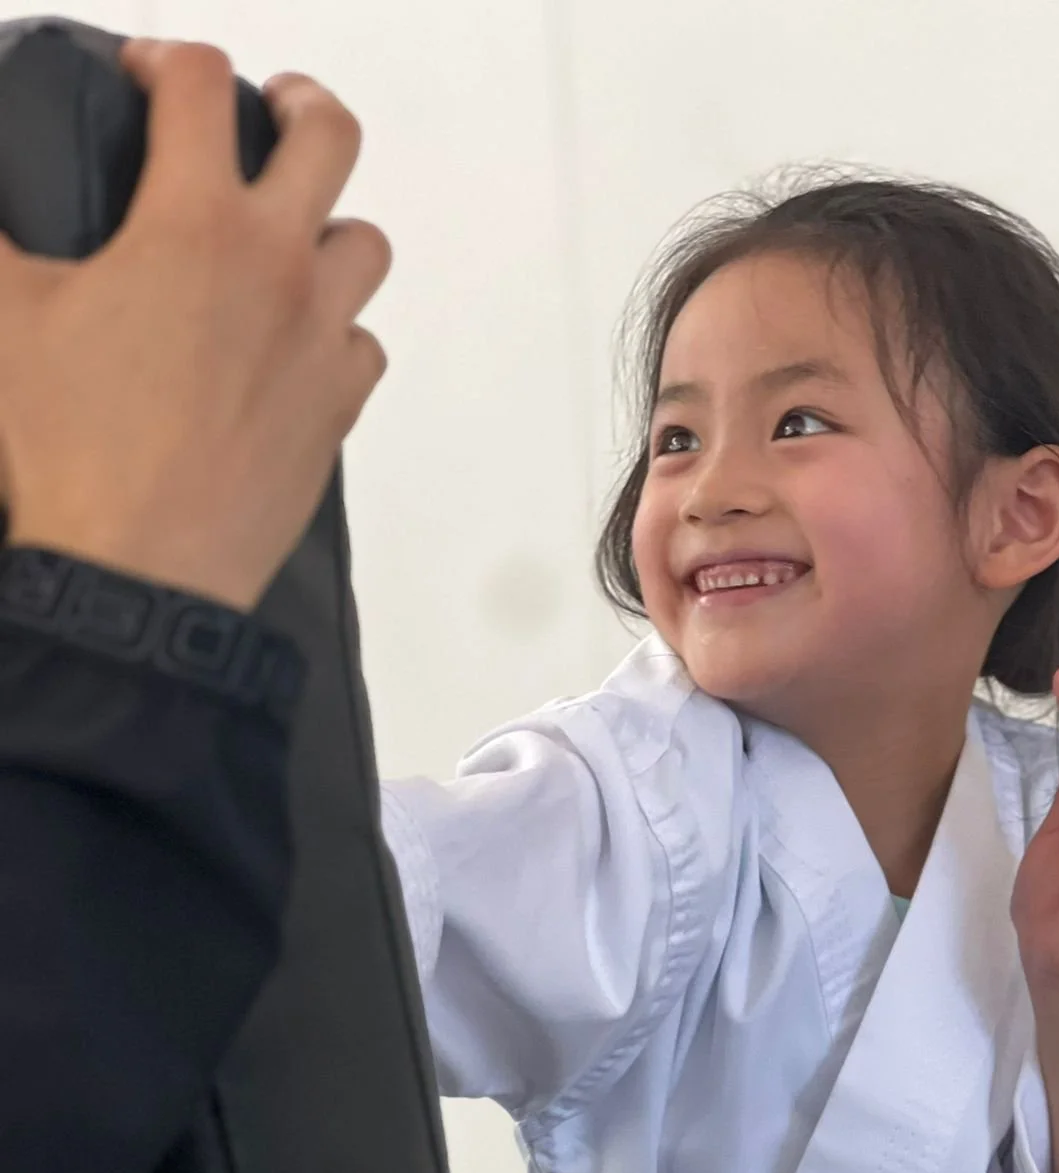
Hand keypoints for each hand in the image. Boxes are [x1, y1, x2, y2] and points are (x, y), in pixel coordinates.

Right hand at [0, 39, 391, 611]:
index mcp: (195, 223)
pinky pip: (363, 343)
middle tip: (272, 114)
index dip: (166, 60)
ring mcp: (320, 338)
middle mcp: (279, 267)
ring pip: (364, 244)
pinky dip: (334, 331)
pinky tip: (292, 345)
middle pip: (331, 137)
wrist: (142, 569)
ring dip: (328, 228)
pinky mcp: (338, 407)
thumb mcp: (3, 318)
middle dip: (300, 106)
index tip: (145, 78)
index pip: (201, 84)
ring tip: (286, 242)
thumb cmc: (72, 446)